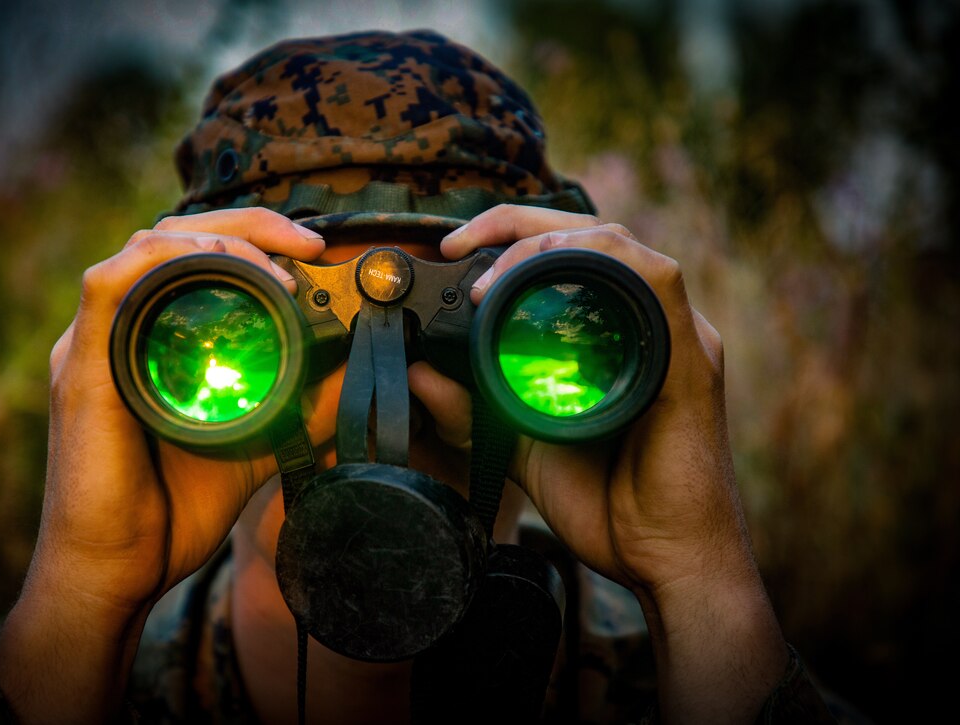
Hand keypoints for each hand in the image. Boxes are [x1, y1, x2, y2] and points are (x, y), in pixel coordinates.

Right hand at [0, 208, 328, 722]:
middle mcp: (120, 331)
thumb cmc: (170, 512)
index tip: (313, 251)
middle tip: (307, 243)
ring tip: (275, 264)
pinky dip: (165, 260)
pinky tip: (218, 266)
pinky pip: (109, 284)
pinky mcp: (80, 366)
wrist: (116, 571)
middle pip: (175, 236)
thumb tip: (357, 372)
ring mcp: (95, 344)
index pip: (197, 257)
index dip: (256, 237)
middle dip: (247, 225)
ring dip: (216, 239)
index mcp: (152, 340)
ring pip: (146, 246)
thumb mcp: (257, 445)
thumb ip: (302, 409)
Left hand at [440, 205, 789, 723]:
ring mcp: (680, 338)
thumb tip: (421, 375)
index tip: (455, 250)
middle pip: (594, 235)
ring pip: (622, 246)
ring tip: (495, 270)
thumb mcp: (523, 446)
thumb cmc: (611, 505)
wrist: (665, 564)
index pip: (572, 253)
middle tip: (461, 245)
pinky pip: (658, 284)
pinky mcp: (693, 362)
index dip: (513, 236)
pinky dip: (604, 262)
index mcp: (620, 336)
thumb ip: (475, 410)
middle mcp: (654, 326)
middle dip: (520, 224)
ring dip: (552, 240)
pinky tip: (555, 270)